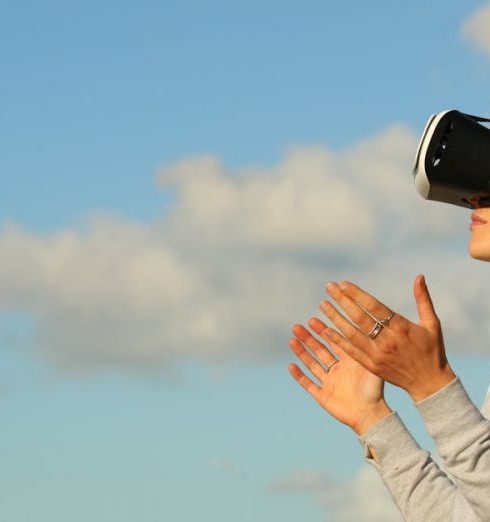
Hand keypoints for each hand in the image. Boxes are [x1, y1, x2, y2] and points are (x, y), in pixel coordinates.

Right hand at [288, 320, 391, 435]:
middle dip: (308, 338)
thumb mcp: (371, 366)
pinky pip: (308, 384)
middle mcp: (337, 370)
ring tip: (292, 340)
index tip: (313, 319)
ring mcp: (329, 383)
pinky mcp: (323, 396)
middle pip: (319, 350)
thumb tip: (364, 328)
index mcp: (348, 362)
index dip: (322, 331)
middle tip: (297, 327)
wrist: (371, 415)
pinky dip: (299, 375)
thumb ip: (365, 349)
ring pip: (311, 364)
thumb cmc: (375, 391)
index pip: (333, 342)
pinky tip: (291, 365)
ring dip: (301, 352)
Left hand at [319, 275, 456, 401]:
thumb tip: (419, 276)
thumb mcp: (432, 324)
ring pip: (351, 333)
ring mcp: (377, 355)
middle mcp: (387, 341)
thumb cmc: (432, 350)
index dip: (356, 294)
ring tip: (323, 304)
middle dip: (342, 300)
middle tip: (329, 287)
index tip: (343, 284)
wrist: (430, 384)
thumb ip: (423, 299)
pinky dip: (338, 340)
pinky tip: (326, 330)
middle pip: (359, 317)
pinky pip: (350, 351)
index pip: (373, 306)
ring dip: (335, 318)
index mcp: (401, 328)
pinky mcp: (371, 366)